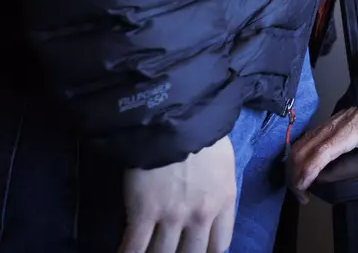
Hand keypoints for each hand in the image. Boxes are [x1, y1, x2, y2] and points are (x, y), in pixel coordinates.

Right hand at [117, 136, 235, 252]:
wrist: (173, 117)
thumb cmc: (201, 132)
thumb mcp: (223, 163)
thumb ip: (219, 190)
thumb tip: (210, 205)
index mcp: (223, 201)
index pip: (219, 245)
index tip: (195, 251)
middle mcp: (200, 215)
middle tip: (170, 251)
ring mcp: (171, 216)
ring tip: (147, 252)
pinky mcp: (143, 213)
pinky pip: (134, 247)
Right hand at [289, 106, 357, 203]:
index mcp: (348, 134)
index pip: (322, 152)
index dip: (309, 170)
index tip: (304, 187)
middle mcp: (330, 130)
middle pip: (302, 152)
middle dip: (296, 176)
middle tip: (303, 197)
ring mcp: (322, 128)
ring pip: (297, 148)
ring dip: (292, 169)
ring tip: (299, 188)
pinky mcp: (318, 129)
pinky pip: (300, 144)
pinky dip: (295, 160)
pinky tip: (299, 173)